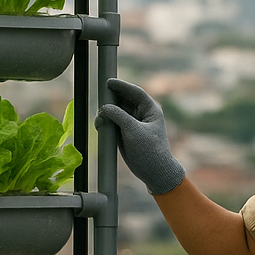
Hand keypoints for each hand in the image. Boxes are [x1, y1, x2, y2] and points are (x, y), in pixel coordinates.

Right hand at [94, 78, 185, 195]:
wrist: (153, 172)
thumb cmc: (149, 150)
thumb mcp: (134, 130)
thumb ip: (118, 116)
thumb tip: (104, 108)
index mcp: (150, 110)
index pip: (135, 92)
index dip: (122, 86)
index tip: (109, 82)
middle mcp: (142, 114)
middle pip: (124, 100)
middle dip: (112, 99)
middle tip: (100, 97)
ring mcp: (133, 124)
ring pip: (117, 111)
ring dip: (107, 112)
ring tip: (100, 118)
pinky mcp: (125, 133)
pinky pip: (113, 122)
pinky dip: (106, 122)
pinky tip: (100, 125)